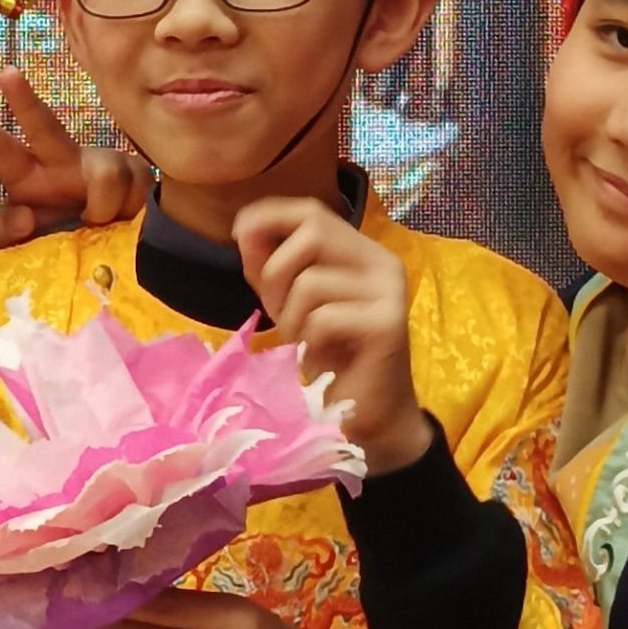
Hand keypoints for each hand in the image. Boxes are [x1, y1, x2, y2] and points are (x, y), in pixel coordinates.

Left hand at [0, 69, 149, 249]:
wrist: (116, 247)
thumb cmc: (62, 238)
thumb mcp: (25, 244)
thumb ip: (6, 235)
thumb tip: (25, 217)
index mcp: (26, 178)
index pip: (0, 152)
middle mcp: (60, 161)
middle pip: (43, 126)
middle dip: (24, 101)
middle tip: (6, 74)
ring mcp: (101, 162)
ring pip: (105, 174)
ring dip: (104, 209)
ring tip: (101, 224)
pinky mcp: (136, 172)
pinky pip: (132, 191)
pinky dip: (127, 212)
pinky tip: (126, 216)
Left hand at [232, 198, 430, 473]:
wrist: (370, 418)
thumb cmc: (330, 360)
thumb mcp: (292, 304)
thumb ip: (270, 265)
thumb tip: (244, 227)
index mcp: (362, 252)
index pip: (312, 210)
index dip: (269, 216)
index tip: (239, 237)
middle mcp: (382, 262)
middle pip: (313, 230)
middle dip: (276, 270)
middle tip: (276, 311)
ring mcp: (389, 292)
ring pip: (311, 280)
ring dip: (291, 318)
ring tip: (304, 342)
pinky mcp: (388, 324)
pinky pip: (323, 317)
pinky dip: (309, 341)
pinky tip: (321, 358)